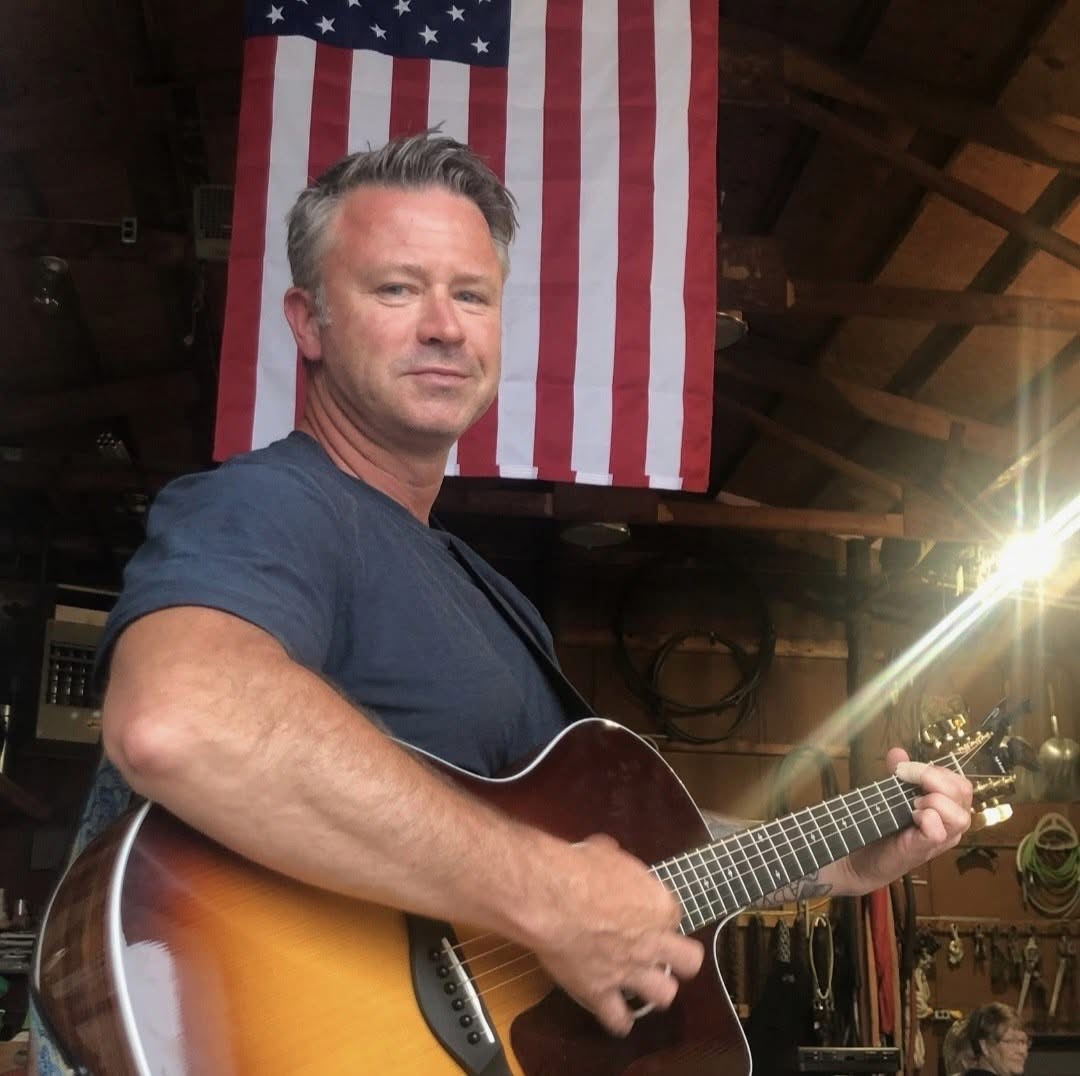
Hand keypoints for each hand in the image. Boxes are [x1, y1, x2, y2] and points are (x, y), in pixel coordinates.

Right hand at [528, 833, 703, 1035]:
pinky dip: (618, 1021)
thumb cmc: (578, 868)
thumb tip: (608, 856)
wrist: (552, 899)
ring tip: (643, 985)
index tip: (646, 911)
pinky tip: (615, 1016)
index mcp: (658, 905)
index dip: (660, 913)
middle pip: (689, 961)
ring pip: (664, 995)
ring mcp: (630, 971)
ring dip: (656, 990)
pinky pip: (618, 1020)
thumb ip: (616, 864)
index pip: (674, 914)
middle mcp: (653, 942)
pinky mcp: (601, 992)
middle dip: (680, 959)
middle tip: (663, 954)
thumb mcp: (604, 853)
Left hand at [839, 748, 972, 893]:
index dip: (935, 770)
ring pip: (959, 815)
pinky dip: (926, 819)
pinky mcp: (925, 850)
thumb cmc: (883, 825)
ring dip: (933, 801)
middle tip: (906, 782)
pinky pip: (938, 832)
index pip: (959, 782)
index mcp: (947, 806)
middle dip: (933, 778)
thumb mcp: (893, 793)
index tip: (905, 770)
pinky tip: (911, 817)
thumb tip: (898, 752)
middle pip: (963, 792)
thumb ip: (899, 773)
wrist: (862, 856)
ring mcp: (942, 839)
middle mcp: (951, 823)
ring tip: (912, 805)